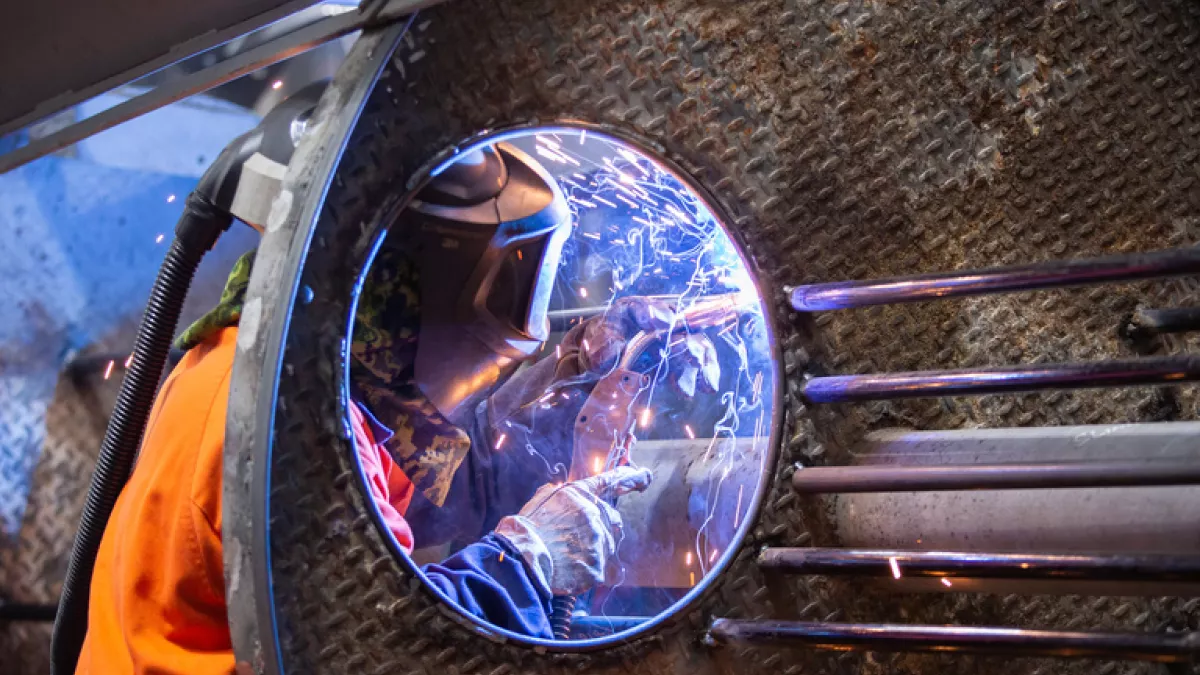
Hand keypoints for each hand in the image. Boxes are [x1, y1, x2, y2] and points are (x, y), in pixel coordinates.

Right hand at [493, 466, 652, 595]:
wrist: (521, 558)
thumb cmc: (527, 530)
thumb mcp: (541, 500)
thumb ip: (559, 494)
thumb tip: (563, 492)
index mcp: (580, 494)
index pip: (612, 481)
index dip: (631, 478)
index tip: (645, 476)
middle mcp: (594, 513)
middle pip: (612, 520)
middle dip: (600, 529)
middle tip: (576, 540)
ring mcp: (598, 540)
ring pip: (606, 546)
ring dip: (592, 551)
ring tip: (567, 556)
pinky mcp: (597, 565)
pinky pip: (599, 568)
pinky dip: (586, 571)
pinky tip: (569, 570)